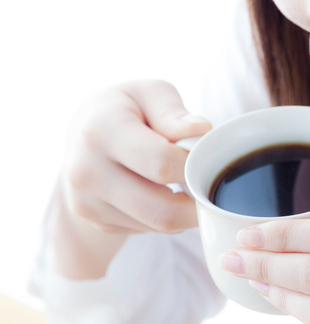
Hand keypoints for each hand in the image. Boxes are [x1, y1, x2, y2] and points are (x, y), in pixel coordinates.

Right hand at [54, 80, 210, 277]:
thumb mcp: (151, 93)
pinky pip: (148, 230)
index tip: (208, 159)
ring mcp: (87, 203)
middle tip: (210, 184)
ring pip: (159, 225)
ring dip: (184, 211)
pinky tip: (163, 192)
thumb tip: (201, 129)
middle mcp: (86, 171)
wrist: (84, 133)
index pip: (162, 163)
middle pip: (162, 210)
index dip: (195, 165)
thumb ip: (174, 112)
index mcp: (100, 130)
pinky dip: (166, 217)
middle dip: (198, 202)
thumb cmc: (129, 109)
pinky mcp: (96, 223)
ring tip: (187, 183)